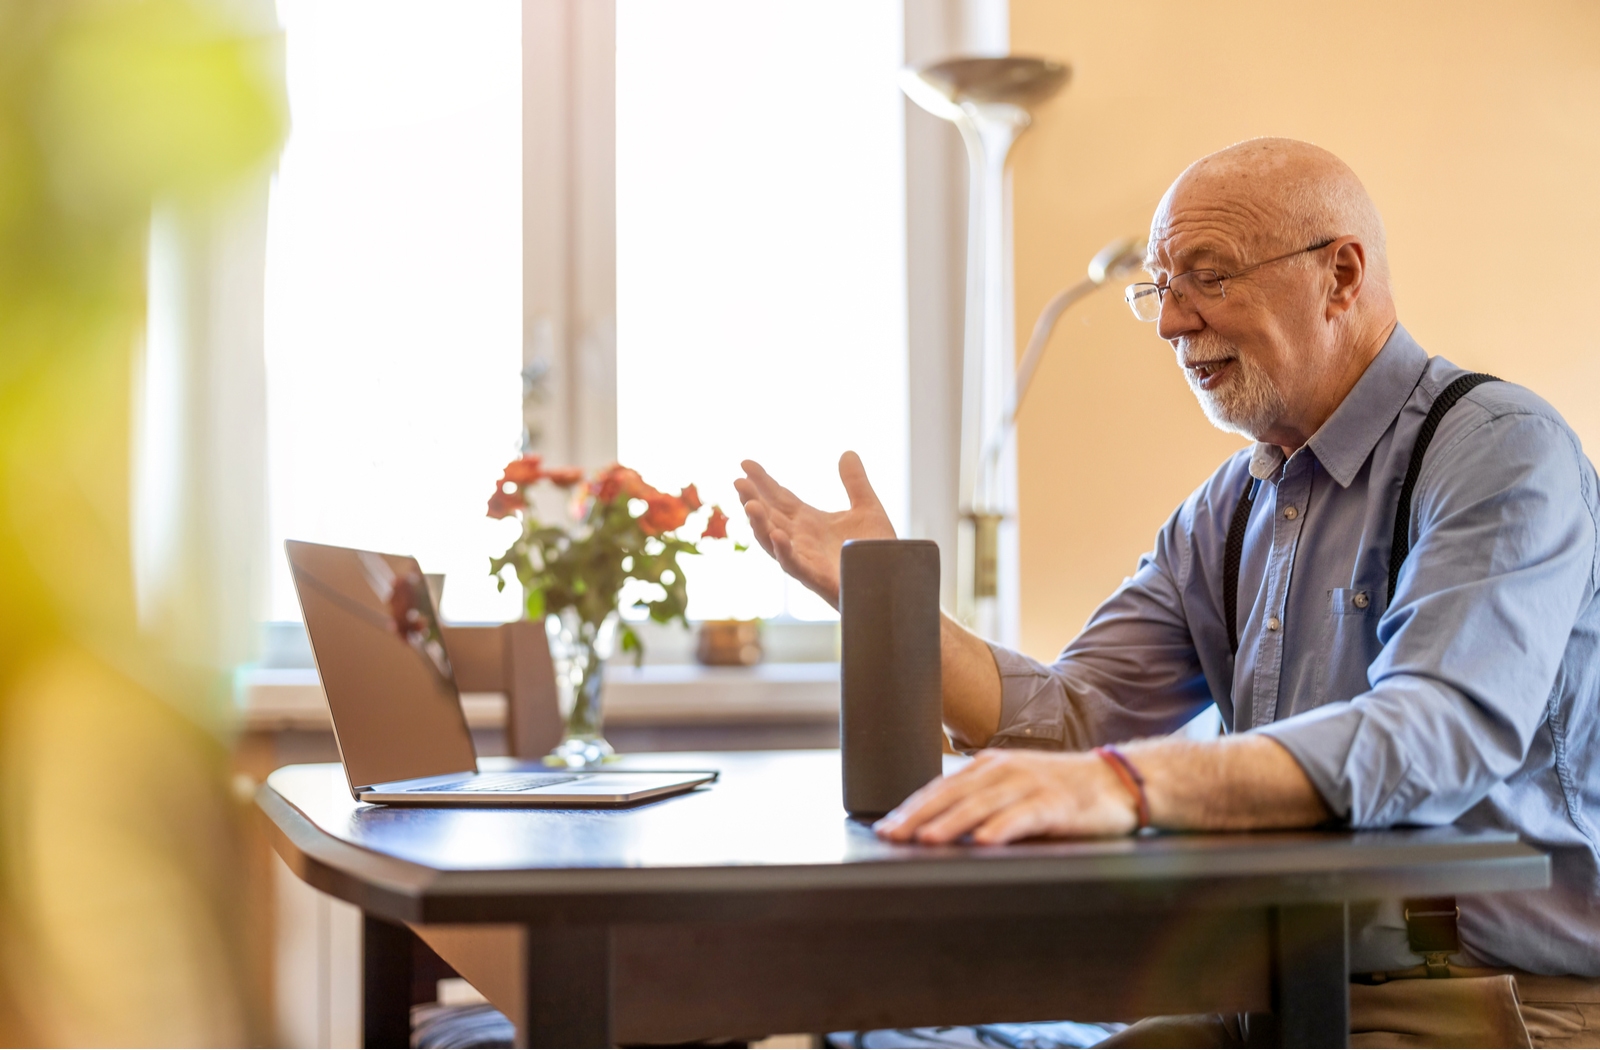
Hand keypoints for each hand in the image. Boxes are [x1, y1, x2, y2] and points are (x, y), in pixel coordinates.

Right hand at [734, 451, 895, 607]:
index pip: (779, 498)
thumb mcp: (867, 509)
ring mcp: (806, 560)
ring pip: (773, 542)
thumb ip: (855, 482)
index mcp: (809, 523)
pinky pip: (794, 566)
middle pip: (770, 517)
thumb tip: (847, 452)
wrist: (895, 582)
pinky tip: (777, 535)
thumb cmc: (878, 552)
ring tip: (750, 504)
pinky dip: (784, 551)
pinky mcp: (817, 578)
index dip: (762, 481)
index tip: (745, 463)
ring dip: (759, 524)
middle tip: (738, 481)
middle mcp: (802, 540)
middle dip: (752, 499)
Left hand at [872, 749, 1138, 844]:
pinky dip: (1002, 828)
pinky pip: (1024, 817)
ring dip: (952, 823)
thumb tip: (937, 825)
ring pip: (982, 805)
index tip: (886, 827)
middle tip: (892, 836)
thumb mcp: (1015, 786)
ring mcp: (1030, 784)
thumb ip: (982, 799)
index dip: (911, 808)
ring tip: (926, 839)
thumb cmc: (1061, 789)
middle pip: (953, 795)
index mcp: (990, 765)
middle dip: (919, 817)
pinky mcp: (1056, 804)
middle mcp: (1005, 770)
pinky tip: (984, 842)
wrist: (1116, 781)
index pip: (941, 787)